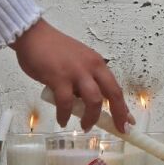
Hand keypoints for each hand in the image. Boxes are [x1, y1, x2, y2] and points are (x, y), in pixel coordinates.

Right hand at [13, 18, 131, 132]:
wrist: (34, 35)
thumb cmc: (54, 50)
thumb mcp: (78, 62)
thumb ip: (84, 80)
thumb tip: (85, 102)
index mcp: (97, 63)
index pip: (115, 87)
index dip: (123, 107)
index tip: (129, 122)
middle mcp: (91, 67)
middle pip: (112, 94)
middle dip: (117, 114)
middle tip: (117, 129)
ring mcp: (76, 72)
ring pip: (93, 100)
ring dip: (91, 117)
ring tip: (85, 126)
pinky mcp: (59, 78)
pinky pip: (66, 102)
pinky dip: (65, 114)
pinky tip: (62, 120)